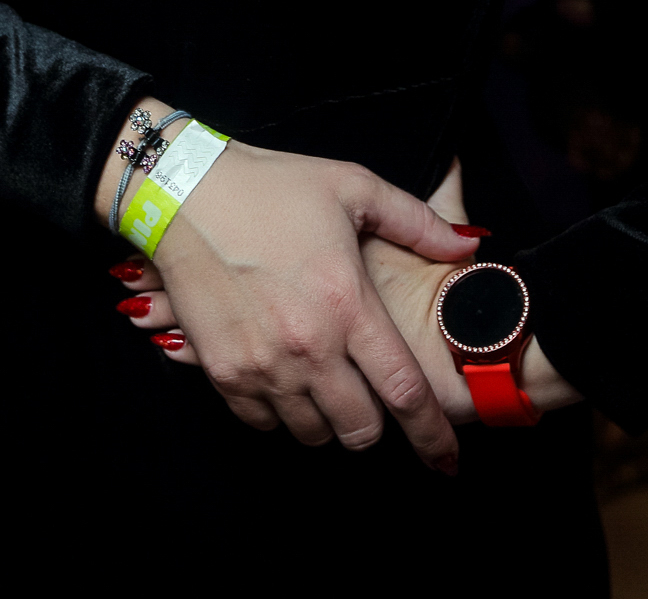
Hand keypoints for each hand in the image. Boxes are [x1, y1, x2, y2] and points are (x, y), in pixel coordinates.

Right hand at [113, 156, 580, 433]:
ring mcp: (262, 365)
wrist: (182, 192)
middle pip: (359, 430)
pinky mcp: (223, 371)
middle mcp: (308, 346)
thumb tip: (465, 245)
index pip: (405, 393)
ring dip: (327, 419)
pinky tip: (282, 375)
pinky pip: (263, 423)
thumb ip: (415, 220)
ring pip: (312, 434)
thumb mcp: (351, 186)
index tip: (449, 461)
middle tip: (370, 398)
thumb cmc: (270, 185)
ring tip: (324, 381)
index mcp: (348, 304)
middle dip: (374, 426)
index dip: (434, 436)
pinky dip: (280, 412)